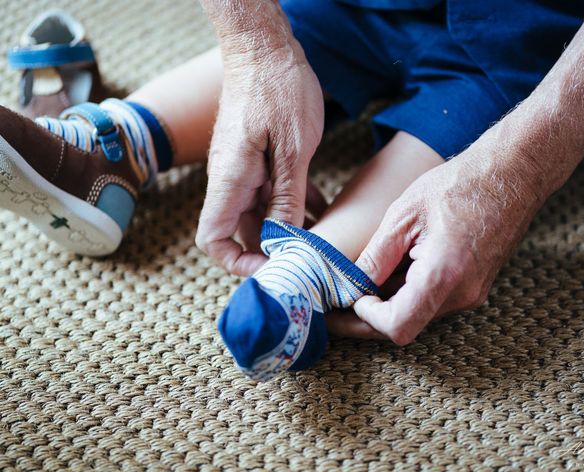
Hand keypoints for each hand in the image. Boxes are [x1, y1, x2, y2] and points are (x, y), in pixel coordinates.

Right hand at [195, 37, 323, 275]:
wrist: (266, 47)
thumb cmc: (278, 89)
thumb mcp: (294, 148)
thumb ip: (287, 197)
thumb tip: (283, 240)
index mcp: (231, 180)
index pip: (213, 239)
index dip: (237, 262)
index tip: (272, 267)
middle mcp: (232, 180)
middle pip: (243, 232)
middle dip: (275, 248)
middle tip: (312, 257)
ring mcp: (245, 170)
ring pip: (263, 214)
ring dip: (291, 228)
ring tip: (325, 237)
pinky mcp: (259, 160)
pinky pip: (274, 193)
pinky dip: (296, 205)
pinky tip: (324, 208)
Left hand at [349, 131, 549, 344]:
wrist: (512, 175)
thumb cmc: (458, 185)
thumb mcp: (404, 214)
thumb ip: (376, 256)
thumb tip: (351, 286)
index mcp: (444, 274)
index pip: (397, 326)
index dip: (366, 318)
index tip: (348, 298)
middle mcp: (462, 294)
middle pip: (405, 326)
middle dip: (367, 318)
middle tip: (336, 306)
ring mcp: (471, 294)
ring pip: (417, 315)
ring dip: (386, 304)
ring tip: (361, 280)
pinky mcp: (473, 288)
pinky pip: (431, 302)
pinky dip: (406, 294)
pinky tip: (391, 271)